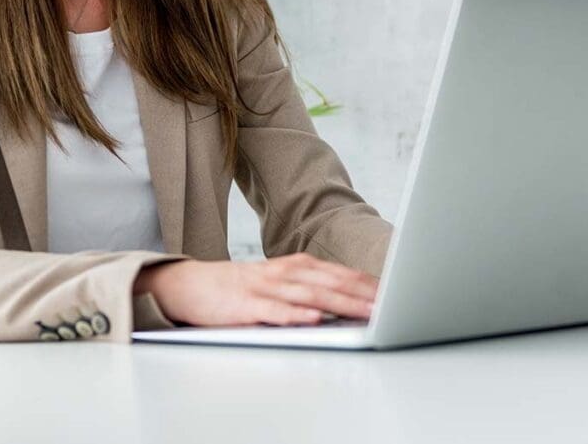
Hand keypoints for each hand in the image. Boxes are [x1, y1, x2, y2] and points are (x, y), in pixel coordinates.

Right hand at [134, 252, 378, 326]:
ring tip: (365, 312)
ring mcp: (265, 287)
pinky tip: (313, 320)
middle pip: (331, 282)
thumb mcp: (280, 284)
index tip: (396, 292)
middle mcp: (285, 272)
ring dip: (339, 304)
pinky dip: (295, 315)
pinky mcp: (245, 305)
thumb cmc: (241, 289)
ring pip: (309, 296)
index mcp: (297, 266)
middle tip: (391, 303)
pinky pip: (274, 311)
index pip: (341, 274)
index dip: (368, 284)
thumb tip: (350, 302)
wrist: (190, 285)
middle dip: (363, 294)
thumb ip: (311, 290)